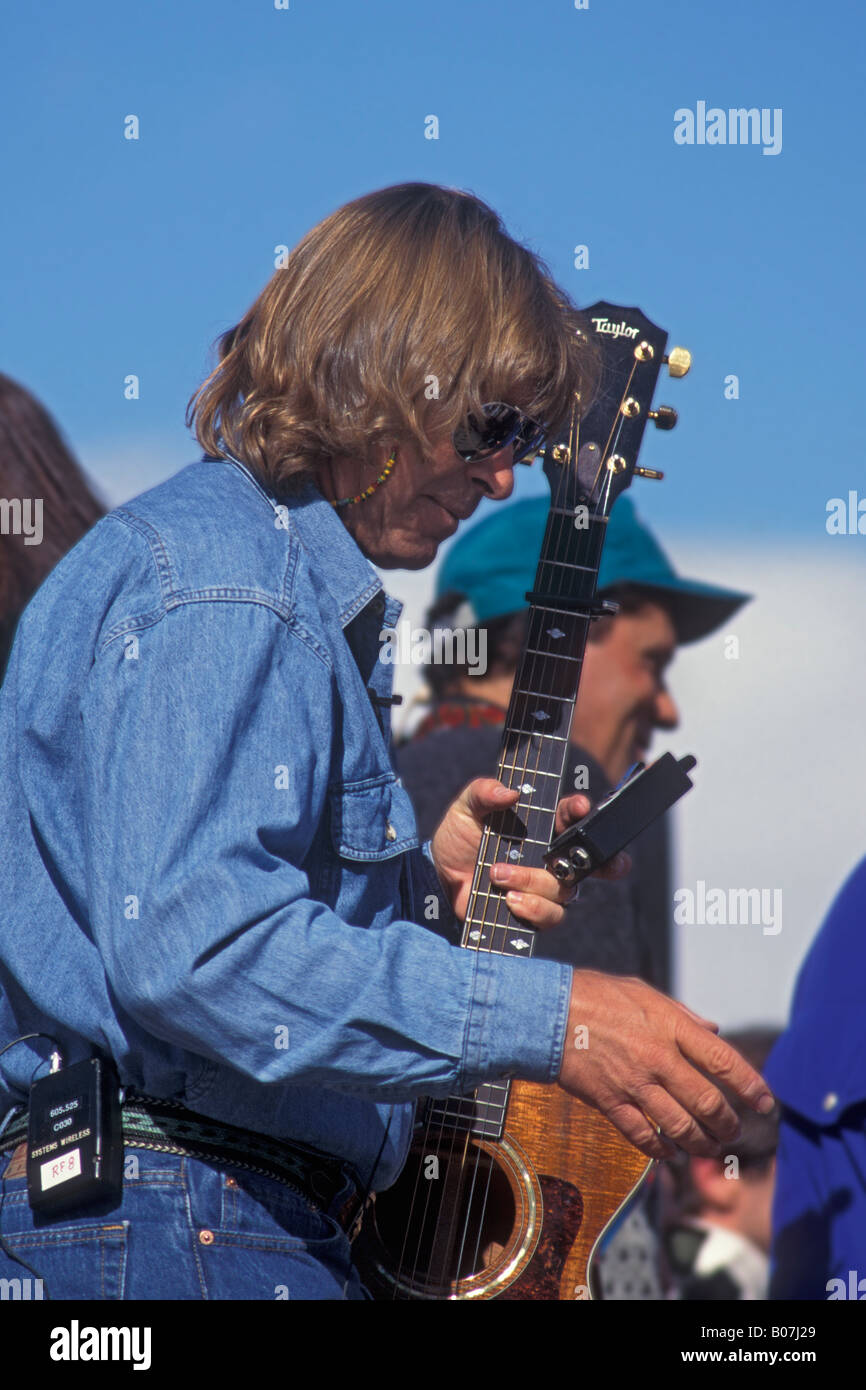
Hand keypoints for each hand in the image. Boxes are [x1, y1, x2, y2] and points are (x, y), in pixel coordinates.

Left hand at [430, 778, 627, 924]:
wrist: (441, 878)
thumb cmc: (460, 838)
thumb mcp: (466, 808)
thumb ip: (483, 792)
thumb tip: (508, 792)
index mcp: (542, 825)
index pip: (573, 815)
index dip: (581, 810)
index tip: (578, 806)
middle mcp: (552, 856)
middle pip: (594, 859)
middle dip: (608, 861)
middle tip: (592, 859)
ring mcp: (546, 886)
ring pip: (566, 889)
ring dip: (533, 881)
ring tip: (498, 874)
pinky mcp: (535, 912)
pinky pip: (552, 916)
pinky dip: (533, 908)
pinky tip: (509, 900)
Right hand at [559, 969, 775, 1159]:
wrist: (547, 1011)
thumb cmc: (596, 995)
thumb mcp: (644, 992)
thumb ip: (682, 1014)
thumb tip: (712, 1030)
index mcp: (671, 1027)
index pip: (724, 1061)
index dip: (751, 1086)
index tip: (766, 1102)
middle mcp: (659, 1058)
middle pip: (708, 1103)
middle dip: (728, 1123)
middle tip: (735, 1130)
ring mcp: (634, 1083)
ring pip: (681, 1127)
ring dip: (702, 1142)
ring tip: (710, 1146)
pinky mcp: (610, 1102)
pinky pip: (644, 1137)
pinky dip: (662, 1150)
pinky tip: (670, 1151)